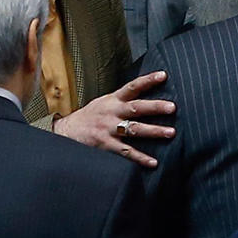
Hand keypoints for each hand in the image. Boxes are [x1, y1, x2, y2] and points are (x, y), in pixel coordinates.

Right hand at [52, 71, 175, 167]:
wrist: (65, 132)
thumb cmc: (89, 118)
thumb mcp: (103, 103)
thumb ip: (122, 100)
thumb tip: (145, 95)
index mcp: (113, 100)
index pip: (132, 87)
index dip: (148, 80)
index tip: (163, 75)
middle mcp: (112, 112)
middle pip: (136, 107)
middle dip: (155, 107)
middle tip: (172, 107)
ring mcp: (108, 129)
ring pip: (134, 129)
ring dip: (153, 131)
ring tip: (171, 132)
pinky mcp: (105, 145)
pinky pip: (126, 152)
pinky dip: (140, 158)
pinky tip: (153, 162)